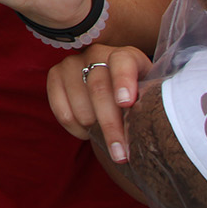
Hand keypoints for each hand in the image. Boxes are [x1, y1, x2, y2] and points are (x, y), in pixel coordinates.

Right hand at [47, 44, 149, 161]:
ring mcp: (72, 63)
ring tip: (107, 138)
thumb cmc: (136, 98)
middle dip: (110, 126)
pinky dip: (76, 129)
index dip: (123, 81)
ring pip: (81, 106)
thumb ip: (149, 105)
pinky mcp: (55, 75)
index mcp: (127, 55)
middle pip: (99, 89)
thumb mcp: (149, 98)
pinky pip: (62, 112)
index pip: (122, 62)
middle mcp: (96, 54)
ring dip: (94, 130)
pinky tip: (88, 132)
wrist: (111, 91)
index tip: (126, 103)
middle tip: (121, 154)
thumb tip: (151, 126)